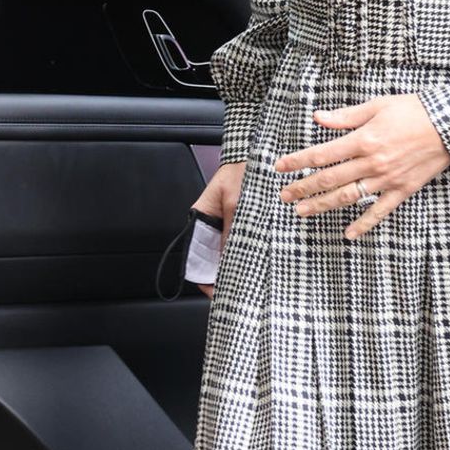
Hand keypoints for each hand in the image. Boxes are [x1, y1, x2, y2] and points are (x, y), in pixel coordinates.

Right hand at [192, 158, 245, 298]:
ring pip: (226, 253)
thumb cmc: (239, 173)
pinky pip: (239, 243)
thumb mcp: (235, 203)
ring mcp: (223, 225)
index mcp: (199, 219)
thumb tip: (233, 257)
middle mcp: (209, 225)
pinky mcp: (238, 223)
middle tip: (236, 291)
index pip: (195, 256)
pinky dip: (244, 253)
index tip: (216, 290)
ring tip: (247, 281)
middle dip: (222, 275)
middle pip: (211, 258)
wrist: (254, 158)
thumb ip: (233, 230)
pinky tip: (255, 262)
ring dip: (235, 265)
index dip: (204, 277)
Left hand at [274, 94, 449, 238]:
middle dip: (303, 187)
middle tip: (284, 195)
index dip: (298, 161)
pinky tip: (348, 234)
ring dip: (322, 205)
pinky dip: (363, 224)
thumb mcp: (377, 106)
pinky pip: (379, 211)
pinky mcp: (402, 190)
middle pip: (329, 179)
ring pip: (347, 197)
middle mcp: (371, 162)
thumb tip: (317, 118)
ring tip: (302, 211)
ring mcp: (386, 179)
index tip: (280, 167)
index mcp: (364, 139)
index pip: (322, 154)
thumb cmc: (414, 110)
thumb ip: (346, 116)